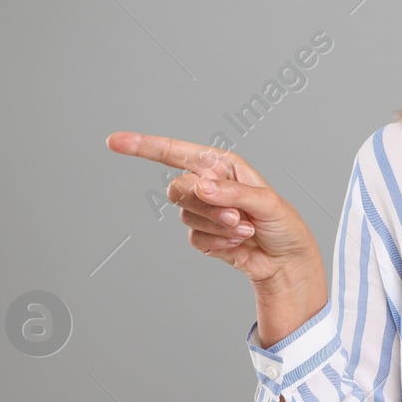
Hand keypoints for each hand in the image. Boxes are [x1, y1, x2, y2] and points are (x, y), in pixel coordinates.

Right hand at [104, 131, 321, 291]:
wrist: (285, 260)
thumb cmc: (283, 223)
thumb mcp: (266, 202)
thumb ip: (232, 192)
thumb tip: (201, 186)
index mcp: (220, 164)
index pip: (174, 151)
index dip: (143, 146)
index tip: (115, 141)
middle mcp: (207, 184)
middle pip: (178, 189)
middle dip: (205, 206)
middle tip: (236, 215)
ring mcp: (202, 211)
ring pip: (186, 217)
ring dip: (217, 227)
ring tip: (245, 229)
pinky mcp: (202, 235)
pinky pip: (194, 239)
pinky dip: (217, 243)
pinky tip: (238, 243)